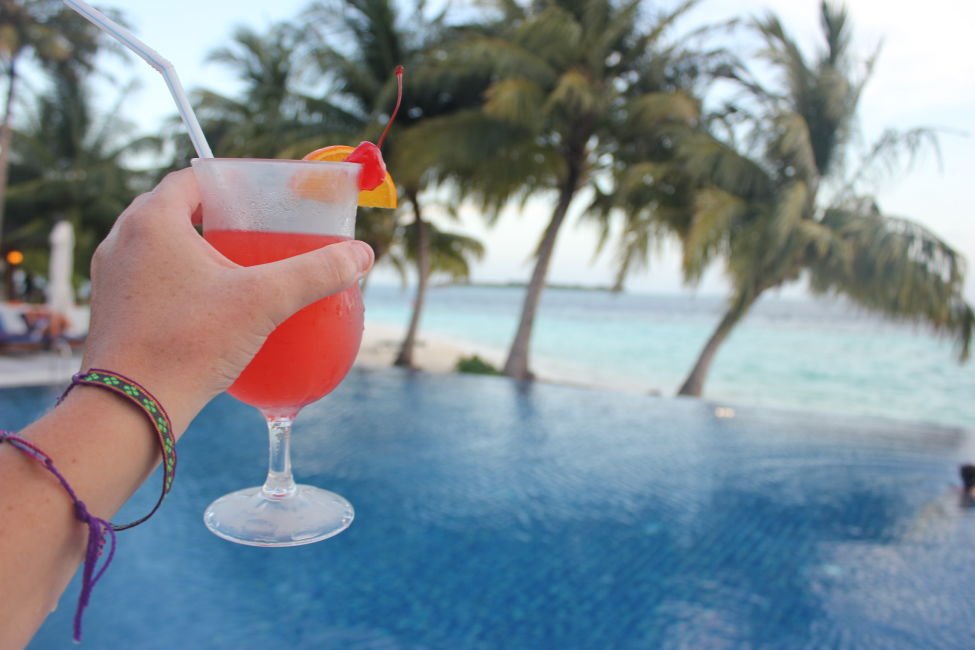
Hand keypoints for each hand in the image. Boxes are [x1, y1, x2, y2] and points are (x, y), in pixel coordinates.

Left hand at [81, 169, 373, 432]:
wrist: (130, 410)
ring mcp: (111, 277)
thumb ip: (315, 272)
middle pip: (179, 210)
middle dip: (220, 217)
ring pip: (163, 247)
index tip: (265, 198)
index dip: (234, 182)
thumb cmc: (191, 345)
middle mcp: (123, 239)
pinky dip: (182, 282)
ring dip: (199, 250)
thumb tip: (362, 255)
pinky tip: (212, 309)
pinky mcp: (113, 311)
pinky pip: (152, 280)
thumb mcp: (263, 302)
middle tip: (259, 232)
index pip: (195, 178)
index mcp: (151, 219)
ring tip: (240, 270)